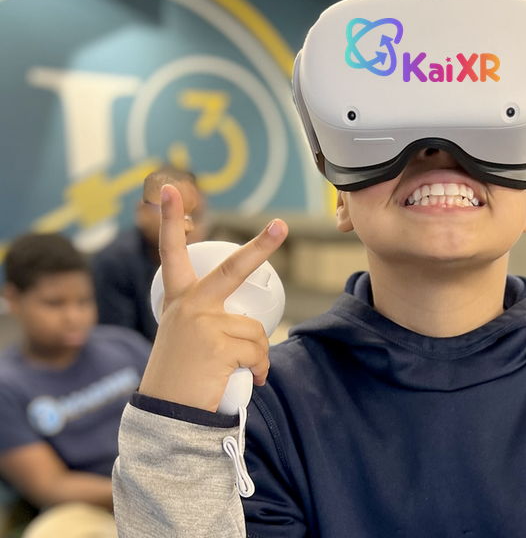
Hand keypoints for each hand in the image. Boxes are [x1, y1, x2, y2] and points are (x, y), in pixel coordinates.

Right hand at [138, 184, 288, 411]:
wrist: (165, 415)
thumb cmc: (182, 376)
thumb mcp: (189, 338)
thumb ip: (215, 320)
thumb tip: (259, 333)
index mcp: (178, 298)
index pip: (171, 252)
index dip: (170, 219)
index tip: (168, 188)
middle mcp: (188, 304)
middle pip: (233, 269)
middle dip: (261, 246)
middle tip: (281, 225)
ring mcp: (202, 322)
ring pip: (255, 330)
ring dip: (257, 355)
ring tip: (240, 370)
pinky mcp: (217, 344)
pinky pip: (257, 351)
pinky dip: (259, 369)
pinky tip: (248, 380)